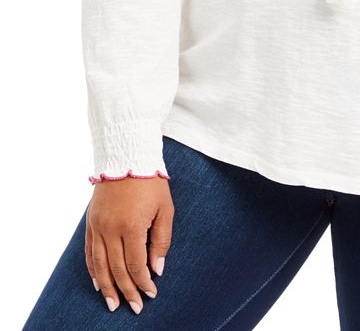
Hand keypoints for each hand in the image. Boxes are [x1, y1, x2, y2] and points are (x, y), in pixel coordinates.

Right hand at [85, 175, 173, 313]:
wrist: (127, 156)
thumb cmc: (151, 182)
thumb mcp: (166, 208)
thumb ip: (161, 240)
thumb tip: (157, 269)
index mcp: (132, 225)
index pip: (136, 265)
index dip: (144, 283)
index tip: (151, 294)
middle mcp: (111, 229)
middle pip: (117, 269)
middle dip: (127, 291)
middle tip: (134, 307)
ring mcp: (98, 225)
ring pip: (99, 265)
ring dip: (106, 287)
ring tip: (113, 304)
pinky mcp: (90, 221)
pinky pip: (89, 252)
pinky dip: (93, 270)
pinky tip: (98, 282)